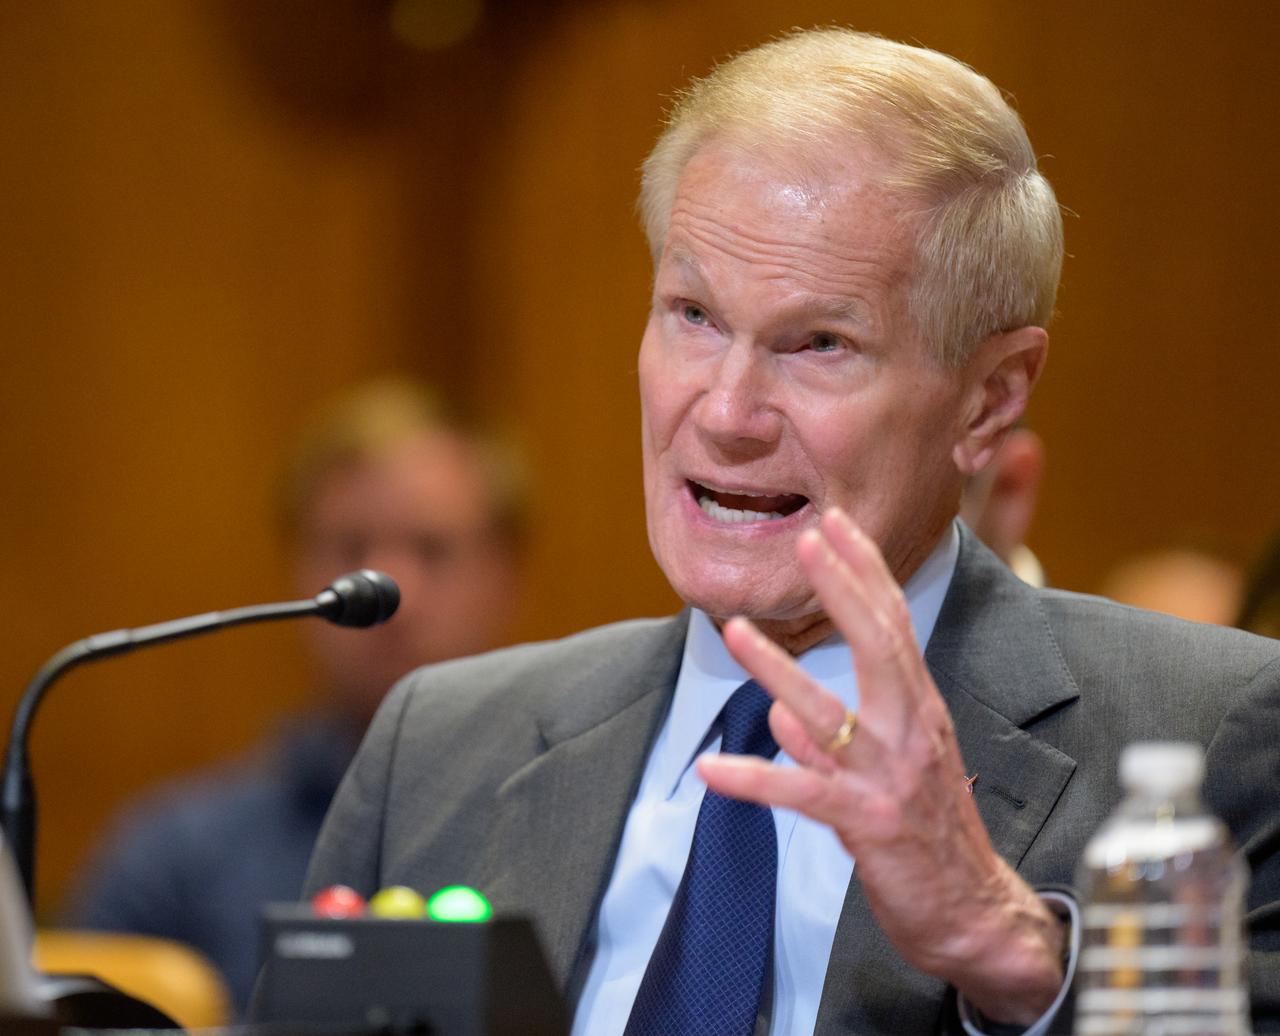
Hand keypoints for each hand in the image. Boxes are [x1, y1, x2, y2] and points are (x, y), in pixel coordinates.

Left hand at [698, 508, 1064, 1024]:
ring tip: (734, 632)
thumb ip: (838, 740)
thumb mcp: (893, 774)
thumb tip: (784, 718)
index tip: (836, 525)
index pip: (893, 625)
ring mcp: (890, 776)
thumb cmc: (933, 837)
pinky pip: (804, 795)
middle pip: (878, 645)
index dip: (865, 571)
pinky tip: (712, 770)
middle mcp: (911, 731)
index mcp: (919, 710)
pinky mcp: (869, 823)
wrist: (977, 916)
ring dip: (776, 671)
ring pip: (829, 713)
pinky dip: (756, 780)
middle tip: (807, 538)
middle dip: (842, 587)